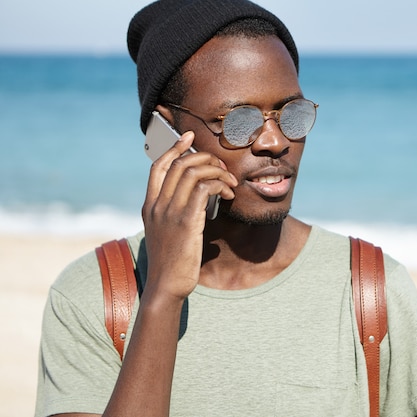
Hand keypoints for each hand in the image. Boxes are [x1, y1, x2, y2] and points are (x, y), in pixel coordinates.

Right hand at [141, 131, 237, 300]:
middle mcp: (156, 205)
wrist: (166, 287)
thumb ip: (178, 216)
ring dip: (217, 172)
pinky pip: (203, 188)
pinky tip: (227, 194)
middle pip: (179, 164)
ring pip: (193, 172)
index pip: (158, 167)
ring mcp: (169, 212)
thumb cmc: (172, 264)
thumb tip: (202, 205)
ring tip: (230, 182)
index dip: (174, 148)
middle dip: (205, 159)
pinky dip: (218, 184)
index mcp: (149, 206)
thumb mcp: (168, 235)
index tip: (189, 137)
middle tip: (223, 168)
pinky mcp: (185, 221)